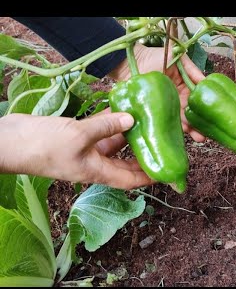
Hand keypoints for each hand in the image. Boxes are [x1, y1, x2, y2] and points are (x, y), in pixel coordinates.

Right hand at [0, 112, 154, 189]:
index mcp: (98, 172)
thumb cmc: (43, 147)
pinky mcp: (76, 136)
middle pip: (125, 162)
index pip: (130, 179)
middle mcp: (94, 163)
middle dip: (143, 153)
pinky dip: (110, 122)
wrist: (10, 141)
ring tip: (147, 120)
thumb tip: (132, 119)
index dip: (149, 177)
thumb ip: (107, 127)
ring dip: (127, 133)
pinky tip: (121, 108)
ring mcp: (85, 150)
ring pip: (113, 143)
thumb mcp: (79, 136)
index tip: (166, 170)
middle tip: (161, 140)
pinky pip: (99, 130)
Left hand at [110, 44, 205, 142]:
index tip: (210, 121)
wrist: (132, 61)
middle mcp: (175, 101)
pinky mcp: (152, 114)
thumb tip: (207, 82)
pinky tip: (175, 139)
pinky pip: (161, 124)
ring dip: (187, 132)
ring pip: (177, 123)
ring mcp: (164, 109)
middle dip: (196, 128)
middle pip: (188, 117)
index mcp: (183, 90)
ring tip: (196, 139)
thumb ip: (193, 70)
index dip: (202, 113)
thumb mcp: (179, 60)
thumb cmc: (155, 57)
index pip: (195, 104)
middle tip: (202, 138)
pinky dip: (168, 132)